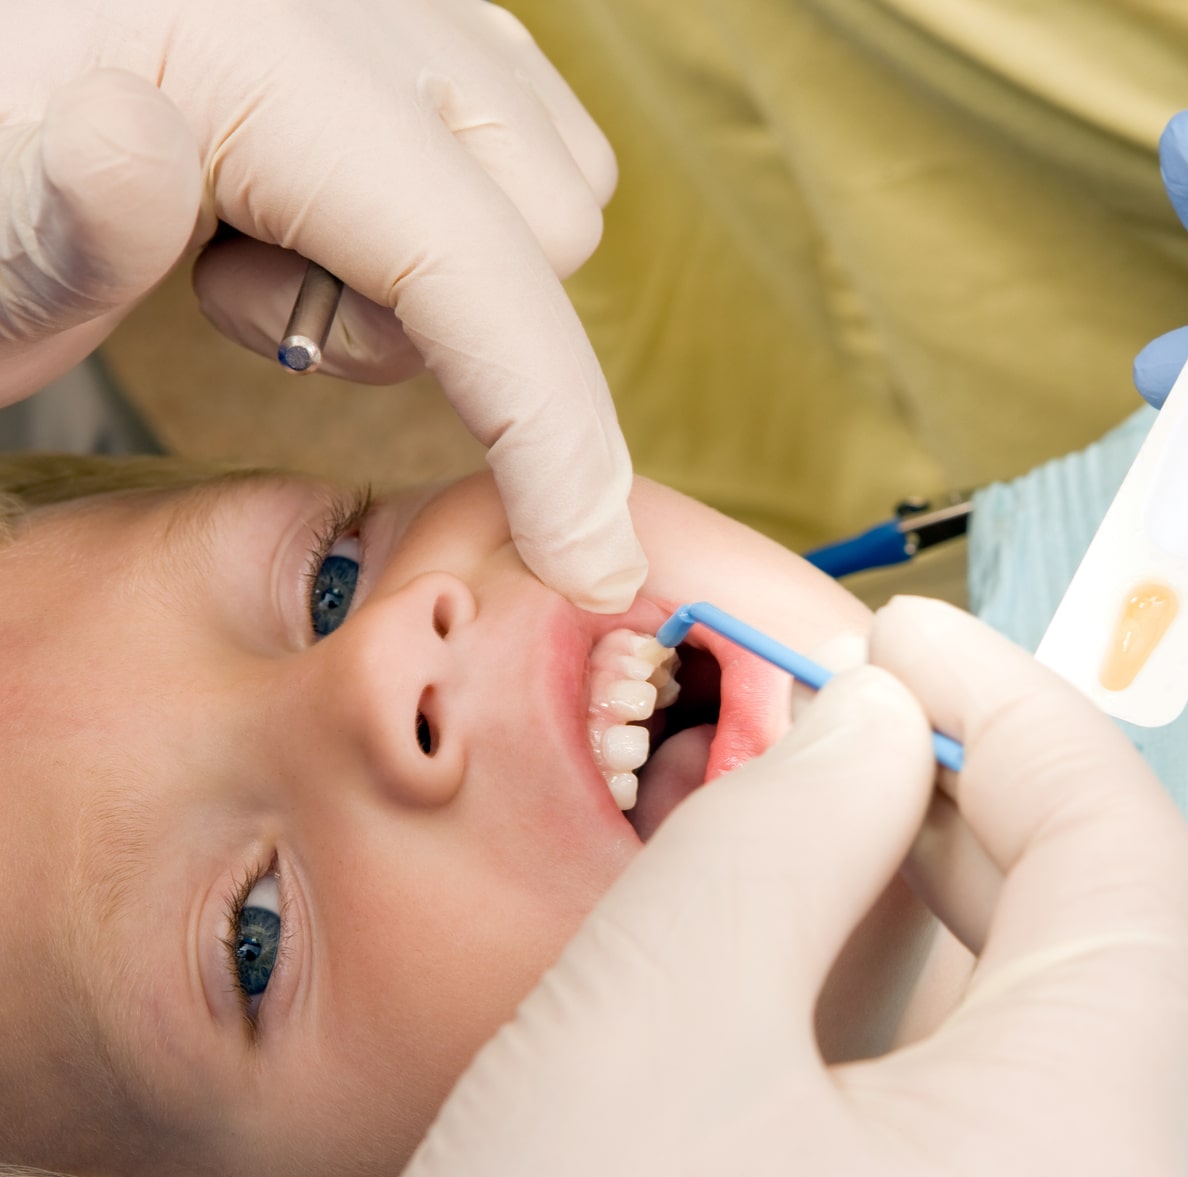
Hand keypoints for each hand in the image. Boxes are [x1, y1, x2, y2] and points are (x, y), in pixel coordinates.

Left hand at [0, 1, 642, 609]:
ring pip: (556, 179)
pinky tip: (314, 203)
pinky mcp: (406, 9)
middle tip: (232, 303)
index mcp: (258, 44)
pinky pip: (528, 125)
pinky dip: (466, 207)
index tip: (593, 574)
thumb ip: (61, 222)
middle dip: (436, 328)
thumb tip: (134, 144)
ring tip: (257, 243)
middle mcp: (359, 0)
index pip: (476, 270)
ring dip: (448, 267)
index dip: (553, 441)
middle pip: (545, 232)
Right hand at [306, 597, 1187, 1176]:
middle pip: (1153, 984)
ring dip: (1001, 968)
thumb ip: (787, 835)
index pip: (1134, 865)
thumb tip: (877, 728)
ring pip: (1125, 1100)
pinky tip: (857, 1062)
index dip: (1018, 715)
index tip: (906, 643)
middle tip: (868, 759)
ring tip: (838, 899)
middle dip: (1015, 841)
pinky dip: (994, 1099)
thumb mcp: (635, 1047)